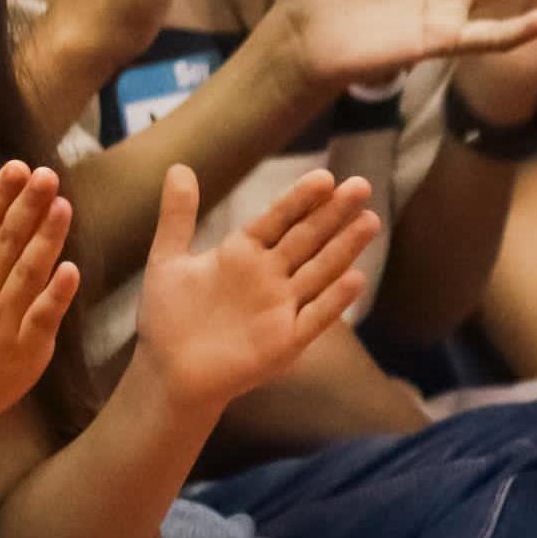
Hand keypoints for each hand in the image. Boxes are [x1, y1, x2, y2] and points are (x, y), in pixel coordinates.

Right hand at [0, 163, 79, 421]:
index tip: (18, 167)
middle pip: (5, 245)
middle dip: (27, 208)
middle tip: (48, 175)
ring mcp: (2, 320)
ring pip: (26, 274)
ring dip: (45, 240)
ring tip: (64, 206)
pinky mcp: (26, 347)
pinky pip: (42, 317)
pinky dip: (55, 294)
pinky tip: (71, 270)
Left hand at [132, 165, 377, 417]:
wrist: (168, 370)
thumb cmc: (169, 316)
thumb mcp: (168, 260)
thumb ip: (177, 216)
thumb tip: (178, 167)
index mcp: (243, 254)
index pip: (278, 219)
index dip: (300, 200)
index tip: (324, 177)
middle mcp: (269, 276)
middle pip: (306, 239)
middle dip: (332, 214)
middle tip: (361, 186)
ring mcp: (281, 307)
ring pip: (319, 272)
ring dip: (344, 249)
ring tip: (369, 222)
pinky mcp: (285, 340)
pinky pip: (315, 317)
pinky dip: (334, 300)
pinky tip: (355, 279)